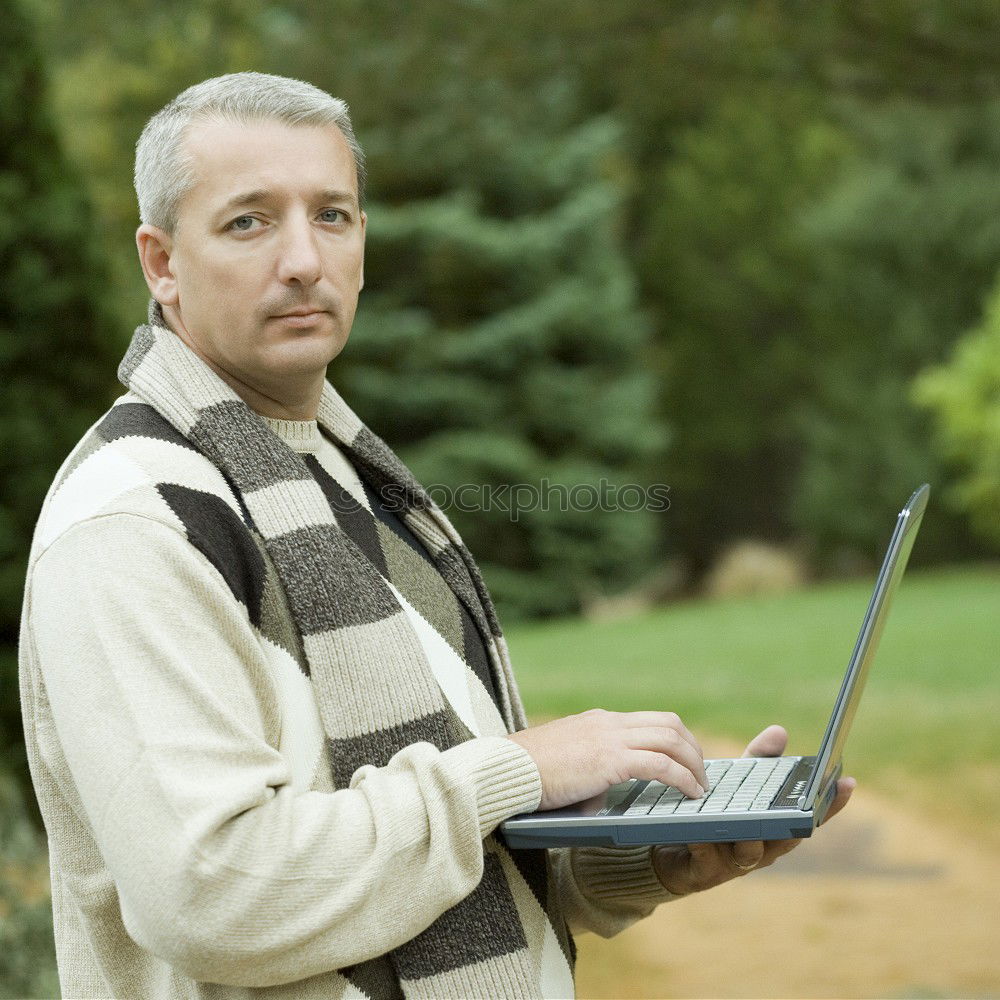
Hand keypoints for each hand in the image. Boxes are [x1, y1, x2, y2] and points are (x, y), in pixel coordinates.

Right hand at [508, 709, 707, 811]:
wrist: (506, 771)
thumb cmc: (527, 774)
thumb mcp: (565, 764)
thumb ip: (588, 771)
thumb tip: (602, 795)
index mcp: (598, 721)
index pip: (651, 720)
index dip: (676, 739)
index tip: (687, 760)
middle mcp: (608, 723)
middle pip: (669, 724)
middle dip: (693, 749)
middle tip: (702, 774)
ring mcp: (609, 738)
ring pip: (671, 739)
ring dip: (694, 763)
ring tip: (701, 786)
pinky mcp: (609, 760)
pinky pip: (660, 765)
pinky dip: (682, 778)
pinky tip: (690, 793)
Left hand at [650, 724, 855, 895]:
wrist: (670, 850)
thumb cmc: (714, 815)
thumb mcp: (736, 784)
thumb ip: (758, 760)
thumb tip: (780, 730)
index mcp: (774, 828)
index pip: (809, 817)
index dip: (831, 803)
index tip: (847, 781)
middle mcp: (762, 848)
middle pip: (788, 838)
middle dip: (799, 824)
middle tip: (807, 809)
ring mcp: (735, 862)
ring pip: (751, 853)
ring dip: (751, 838)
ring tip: (749, 824)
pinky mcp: (705, 871)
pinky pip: (707, 858)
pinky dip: (704, 843)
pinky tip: (699, 833)